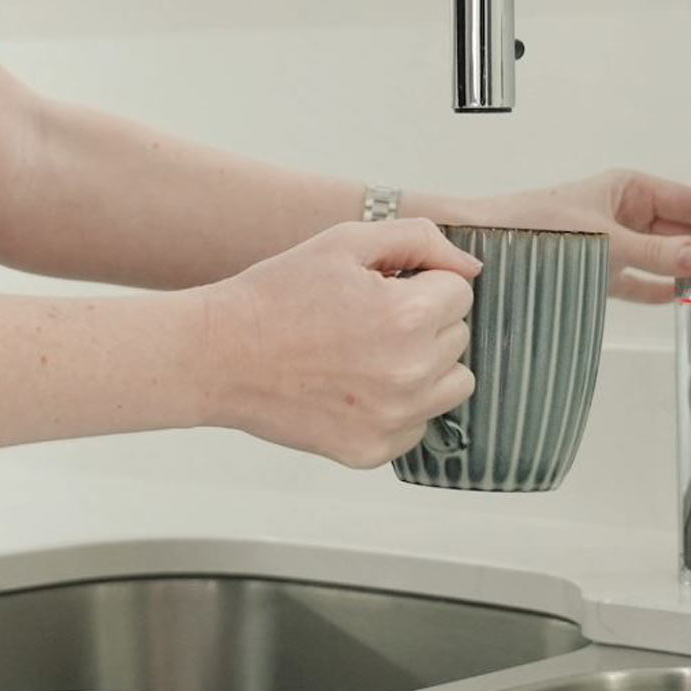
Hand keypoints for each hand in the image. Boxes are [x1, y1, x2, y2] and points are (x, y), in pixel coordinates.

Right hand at [201, 219, 479, 468]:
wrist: (218, 355)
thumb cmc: (278, 293)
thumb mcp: (345, 242)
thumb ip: (419, 240)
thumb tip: (472, 268)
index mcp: (407, 315)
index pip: (459, 291)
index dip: (419, 282)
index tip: (379, 287)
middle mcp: (409, 373)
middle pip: (459, 337)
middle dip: (423, 321)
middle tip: (366, 318)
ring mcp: (392, 419)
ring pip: (453, 384)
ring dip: (425, 365)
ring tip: (370, 352)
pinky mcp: (373, 451)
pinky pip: (419, 424)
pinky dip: (398, 406)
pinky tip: (354, 386)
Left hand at [442, 170, 690, 303]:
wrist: (481, 242)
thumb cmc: (528, 223)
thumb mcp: (601, 239)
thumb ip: (654, 254)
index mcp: (628, 188)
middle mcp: (624, 213)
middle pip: (688, 233)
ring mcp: (613, 242)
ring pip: (669, 259)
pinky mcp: (598, 270)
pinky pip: (643, 282)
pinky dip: (666, 290)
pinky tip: (688, 299)